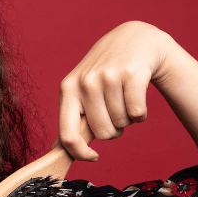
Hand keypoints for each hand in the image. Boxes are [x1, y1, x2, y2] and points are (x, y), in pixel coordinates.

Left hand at [58, 21, 172, 160]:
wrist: (134, 39)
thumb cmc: (105, 72)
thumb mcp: (81, 89)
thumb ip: (72, 118)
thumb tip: (56, 151)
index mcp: (68, 90)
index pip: (68, 134)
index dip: (80, 153)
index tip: (93, 157)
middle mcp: (85, 82)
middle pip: (103, 133)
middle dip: (113, 130)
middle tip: (115, 111)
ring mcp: (108, 76)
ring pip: (122, 124)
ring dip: (127, 119)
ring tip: (125, 99)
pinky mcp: (132, 73)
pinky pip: (138, 113)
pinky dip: (141, 114)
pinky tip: (137, 98)